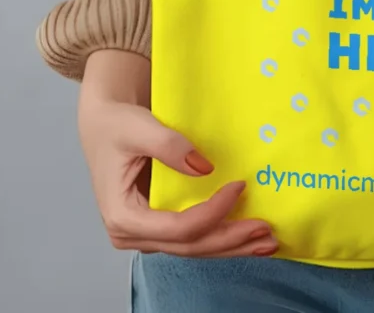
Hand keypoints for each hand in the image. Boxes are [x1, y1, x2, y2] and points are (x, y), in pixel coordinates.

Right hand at [78, 51, 277, 257]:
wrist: (106, 125)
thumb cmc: (117, 125)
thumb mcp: (138, 127)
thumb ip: (169, 146)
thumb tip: (203, 168)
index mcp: (122, 215)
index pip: (178, 227)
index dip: (212, 212)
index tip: (240, 186)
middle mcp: (133, 233)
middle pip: (190, 246)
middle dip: (231, 240)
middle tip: (267, 231)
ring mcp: (148, 233)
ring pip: (194, 248)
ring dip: (232, 246)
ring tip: (268, 242)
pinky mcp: (160, 226)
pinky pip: (194, 238)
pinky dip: (222, 237)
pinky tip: (248, 237)